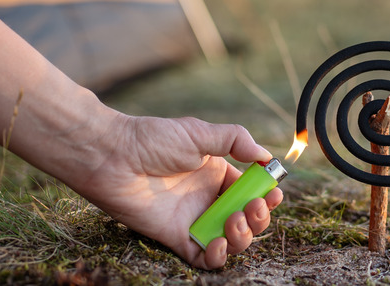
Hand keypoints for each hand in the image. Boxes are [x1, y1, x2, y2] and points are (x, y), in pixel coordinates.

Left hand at [65, 115, 282, 268]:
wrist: (114, 157)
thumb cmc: (152, 139)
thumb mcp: (199, 132)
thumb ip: (235, 140)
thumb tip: (266, 156)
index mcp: (217, 173)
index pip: (251, 190)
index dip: (266, 194)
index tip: (274, 192)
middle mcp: (208, 198)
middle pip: (247, 218)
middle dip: (259, 217)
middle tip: (254, 207)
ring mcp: (194, 219)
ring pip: (232, 241)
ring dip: (243, 236)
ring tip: (235, 221)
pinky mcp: (177, 238)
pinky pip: (205, 258)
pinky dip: (218, 256)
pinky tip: (218, 242)